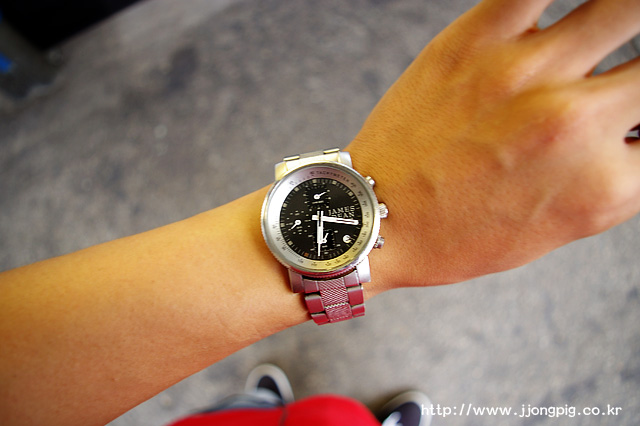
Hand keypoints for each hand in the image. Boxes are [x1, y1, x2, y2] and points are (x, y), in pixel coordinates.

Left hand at [348, 0, 639, 290]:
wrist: (376, 220)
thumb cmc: (458, 235)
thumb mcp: (555, 226)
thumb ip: (610, 176)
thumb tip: (634, 130)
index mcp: (603, 186)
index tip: (627, 116)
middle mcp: (576, 125)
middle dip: (639, 78)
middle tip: (622, 79)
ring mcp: (526, 73)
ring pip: (622, 8)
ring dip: (622, 19)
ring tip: (609, 27)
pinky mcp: (476, 39)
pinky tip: (560, 12)